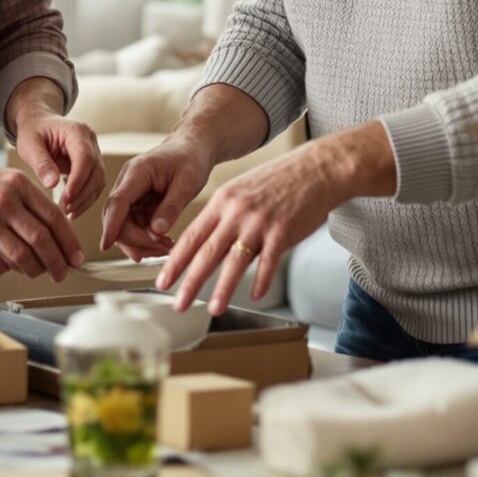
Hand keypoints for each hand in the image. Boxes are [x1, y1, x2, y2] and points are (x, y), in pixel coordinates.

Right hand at [0, 163, 84, 279]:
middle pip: (42, 239)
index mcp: (17, 184)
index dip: (69, 242)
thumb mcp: (2, 180)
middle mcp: (4, 201)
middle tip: (62, 273)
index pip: (54, 217)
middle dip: (57, 262)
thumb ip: (28, 202)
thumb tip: (54, 236)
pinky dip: (7, 270)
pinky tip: (7, 266)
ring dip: (34, 270)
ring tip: (36, 272)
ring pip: (22, 256)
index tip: (76, 257)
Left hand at [12, 114, 103, 217]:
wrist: (38, 124)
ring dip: (86, 199)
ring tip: (69, 212)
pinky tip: (72, 209)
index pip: (85, 158)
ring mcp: (94, 152)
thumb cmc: (33, 132)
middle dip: (83, 193)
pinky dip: (85, 198)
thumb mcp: (29, 145)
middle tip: (66, 209)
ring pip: (98, 180)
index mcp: (77, 132)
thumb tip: (52, 185)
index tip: (66, 199)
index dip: (78, 180)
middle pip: (96, 171)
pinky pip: (94, 184)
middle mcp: (90, 141)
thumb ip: (41, 163)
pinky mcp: (91, 164)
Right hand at [99, 138, 212, 260]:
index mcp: (137, 172)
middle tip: (164, 248)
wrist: (193, 148)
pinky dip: (147, 238)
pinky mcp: (137, 203)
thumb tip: (156, 231)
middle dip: (137, 240)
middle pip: (118, 219)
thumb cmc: (191, 159)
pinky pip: (135, 226)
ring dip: (142, 243)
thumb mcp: (187, 183)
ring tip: (166, 247)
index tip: (104, 245)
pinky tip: (163, 242)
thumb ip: (171, 207)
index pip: (118, 202)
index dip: (111, 225)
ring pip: (124, 227)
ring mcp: (131, 194)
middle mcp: (128, 183)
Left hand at [155, 142, 345, 315]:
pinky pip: (269, 261)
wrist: (315, 168)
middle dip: (189, 281)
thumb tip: (208, 247)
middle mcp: (236, 212)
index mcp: (222, 202)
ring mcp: (259, 221)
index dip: (174, 262)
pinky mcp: (283, 230)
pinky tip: (255, 295)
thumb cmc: (278, 181)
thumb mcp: (242, 191)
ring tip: (213, 308)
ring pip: (235, 261)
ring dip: (222, 288)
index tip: (163, 280)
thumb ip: (225, 218)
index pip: (191, 236)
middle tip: (178, 303)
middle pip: (207, 252)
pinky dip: (261, 280)